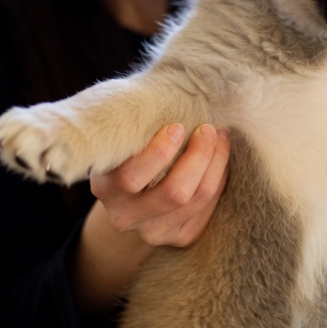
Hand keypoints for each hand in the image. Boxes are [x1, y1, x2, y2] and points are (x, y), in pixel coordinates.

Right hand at [72, 123, 229, 314]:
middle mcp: (126, 216)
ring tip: (221, 136)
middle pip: (173, 192)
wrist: (130, 195)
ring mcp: (153, 231)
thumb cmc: (130, 150)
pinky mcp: (179, 237)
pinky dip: (219, 178)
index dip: (159, 152)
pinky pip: (208, 208)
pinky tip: (219, 159)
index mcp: (106, 188)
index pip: (131, 177)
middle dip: (198, 155)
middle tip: (208, 129)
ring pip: (197, 199)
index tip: (177, 126)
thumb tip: (172, 89)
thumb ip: (136, 124)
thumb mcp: (123, 138)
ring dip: (216, 163)